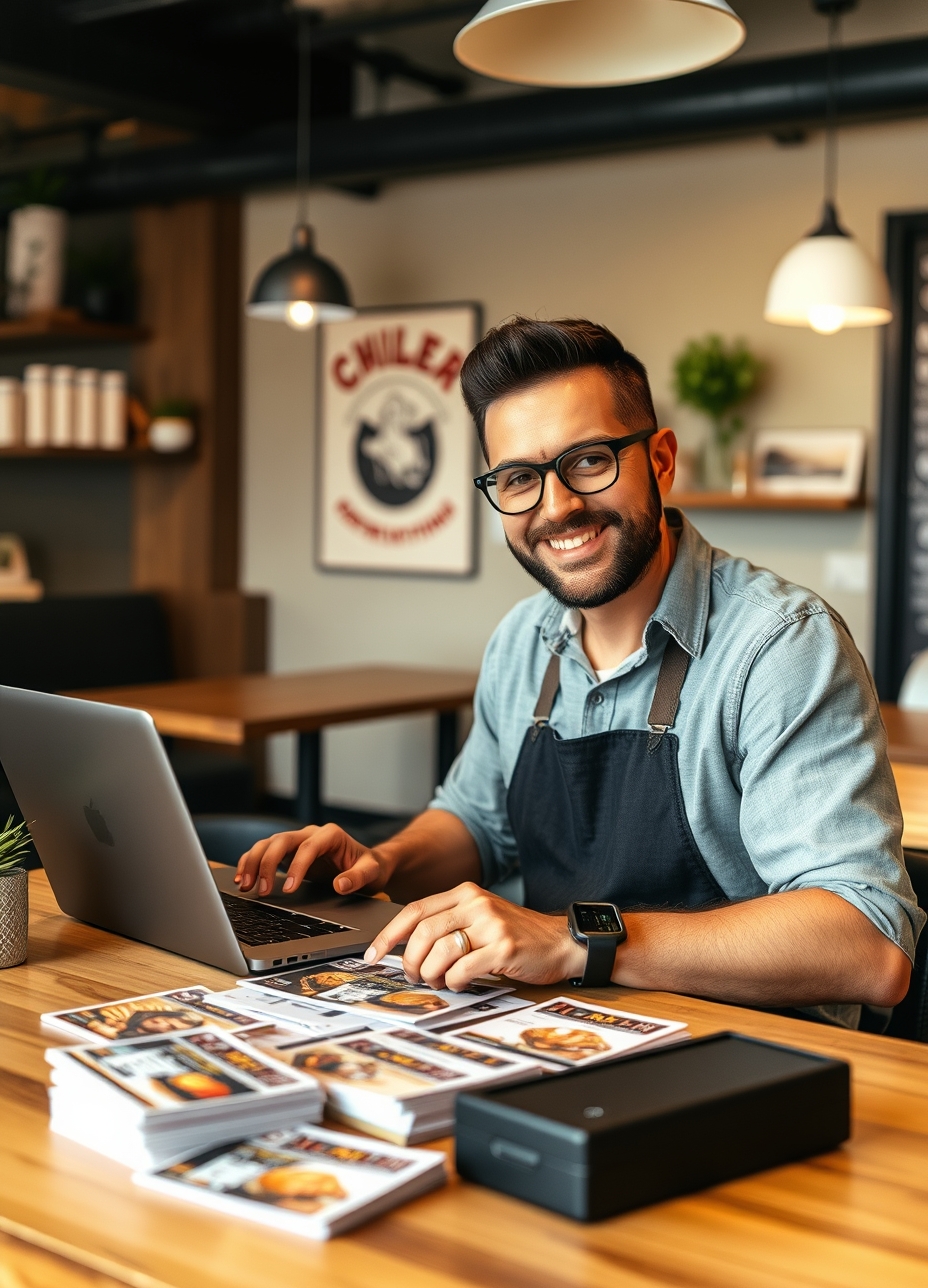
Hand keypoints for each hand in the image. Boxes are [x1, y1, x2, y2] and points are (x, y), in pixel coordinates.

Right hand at [234, 824, 390, 896]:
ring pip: (268, 844)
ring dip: (253, 863)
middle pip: (281, 840)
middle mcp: (311, 834)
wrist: (367, 864)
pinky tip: (243, 880)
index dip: (296, 867)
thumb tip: (340, 885)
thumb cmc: (369, 866)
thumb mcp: (372, 872)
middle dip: (267, 864)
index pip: (308, 847)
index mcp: (330, 835)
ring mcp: (297, 841)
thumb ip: (358, 877)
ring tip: (246, 886)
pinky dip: (251, 863)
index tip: (288, 889)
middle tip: (261, 890)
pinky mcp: (288, 852)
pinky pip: (264, 852)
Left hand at [363, 882, 587, 989]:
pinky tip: (462, 983)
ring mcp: (491, 924)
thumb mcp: (479, 918)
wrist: (560, 942)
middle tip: (413, 977)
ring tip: (441, 981)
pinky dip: (455, 982)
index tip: (373, 954)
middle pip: (423, 934)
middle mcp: (476, 903)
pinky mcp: (504, 947)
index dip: (390, 935)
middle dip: (410, 961)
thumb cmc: (515, 935)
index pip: (415, 911)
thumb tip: (404, 948)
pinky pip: (463, 969)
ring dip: (432, 975)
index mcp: (465, 893)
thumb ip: (447, 924)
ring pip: (439, 953)